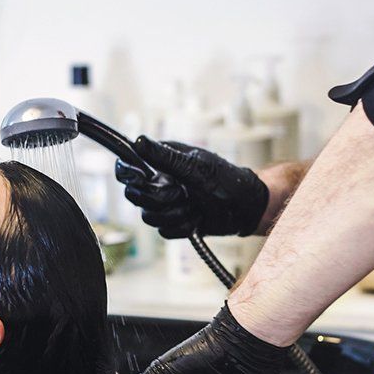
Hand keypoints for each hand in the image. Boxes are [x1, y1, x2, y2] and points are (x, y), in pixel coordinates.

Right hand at [114, 136, 269, 238]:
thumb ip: (165, 157)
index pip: (127, 166)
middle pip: (135, 196)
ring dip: (176, 214)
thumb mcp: (197, 166)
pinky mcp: (172, 222)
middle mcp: (158, 182)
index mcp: (161, 162)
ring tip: (195, 206)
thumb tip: (139, 142)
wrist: (246, 208)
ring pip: (149, 217)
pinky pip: (164, 231)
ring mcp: (164, 204)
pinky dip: (183, 226)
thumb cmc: (226, 180)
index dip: (128, 175)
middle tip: (182, 193)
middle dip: (161, 198)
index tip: (142, 179)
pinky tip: (197, 218)